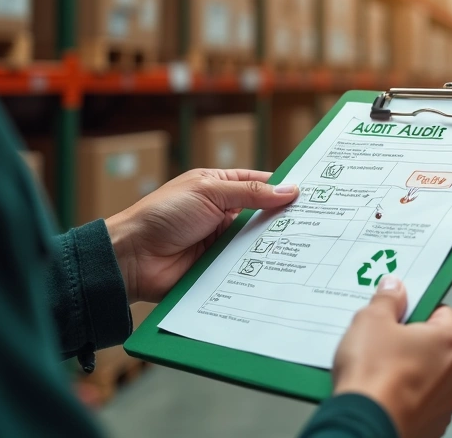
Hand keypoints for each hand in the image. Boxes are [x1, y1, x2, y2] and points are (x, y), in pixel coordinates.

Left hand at [106, 169, 298, 302]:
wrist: (132, 258)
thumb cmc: (163, 215)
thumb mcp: (209, 192)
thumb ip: (251, 193)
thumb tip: (290, 190)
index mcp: (219, 187)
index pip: (260, 184)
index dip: (284, 187)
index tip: (314, 193)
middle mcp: (223, 214)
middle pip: (263, 215)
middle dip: (286, 218)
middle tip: (319, 221)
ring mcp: (222, 242)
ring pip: (258, 241)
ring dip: (275, 243)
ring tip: (310, 244)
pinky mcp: (220, 267)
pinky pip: (246, 265)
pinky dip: (261, 266)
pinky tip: (284, 267)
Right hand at [332, 277, 451, 437]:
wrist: (363, 426)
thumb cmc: (375, 380)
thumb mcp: (372, 321)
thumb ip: (387, 300)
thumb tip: (393, 290)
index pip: (441, 312)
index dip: (415, 310)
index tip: (398, 312)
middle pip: (434, 344)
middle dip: (409, 341)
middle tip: (382, 342)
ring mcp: (446, 403)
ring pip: (427, 375)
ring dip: (407, 370)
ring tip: (377, 370)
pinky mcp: (431, 425)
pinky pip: (417, 401)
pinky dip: (403, 396)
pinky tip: (380, 392)